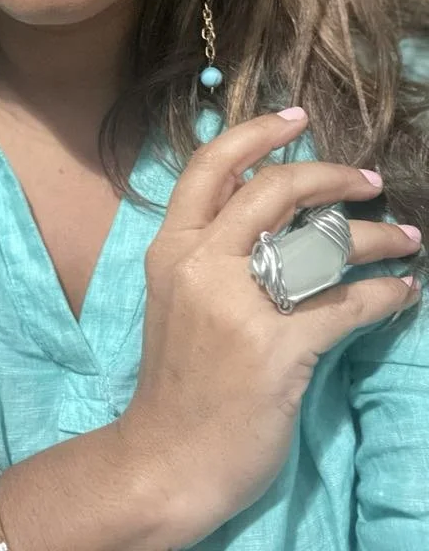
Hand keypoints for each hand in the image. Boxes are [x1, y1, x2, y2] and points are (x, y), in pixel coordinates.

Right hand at [117, 108, 420, 544]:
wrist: (167, 455)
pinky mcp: (278, 350)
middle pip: (276, 190)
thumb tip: (263, 199)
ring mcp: (239, 306)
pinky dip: (386, 294)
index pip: (211, 166)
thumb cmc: (177, 374)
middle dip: (333, 175)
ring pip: (321, 243)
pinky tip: (403, 292)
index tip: (295, 117)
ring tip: (406, 240)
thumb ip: (209, 245)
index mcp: (172, 247)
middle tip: (370, 180)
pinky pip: (349, 305)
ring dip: (377, 237)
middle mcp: (202, 264)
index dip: (256, 132)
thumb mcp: (175, 295)